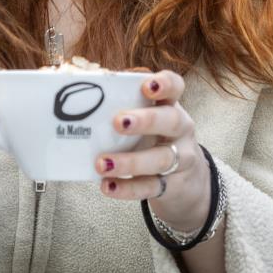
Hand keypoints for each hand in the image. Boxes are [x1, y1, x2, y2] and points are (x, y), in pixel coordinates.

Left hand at [96, 71, 209, 233]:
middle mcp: (180, 130)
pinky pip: (151, 187)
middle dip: (146, 120)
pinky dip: (128, 188)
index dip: (165, 84)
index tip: (147, 85)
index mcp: (171, 106)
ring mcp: (180, 158)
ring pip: (162, 158)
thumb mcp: (148, 118)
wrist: (186, 178)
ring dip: (131, 161)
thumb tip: (87, 87)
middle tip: (119, 122)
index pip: (176, 87)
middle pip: (172, 120)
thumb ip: (125, 104)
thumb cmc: (155, 138)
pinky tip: (108, 186)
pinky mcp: (171, 185)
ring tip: (103, 163)